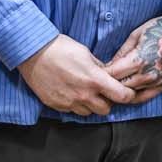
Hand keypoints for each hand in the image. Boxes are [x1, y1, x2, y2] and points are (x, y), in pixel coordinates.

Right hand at [18, 35, 136, 115]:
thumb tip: (106, 75)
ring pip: (89, 113)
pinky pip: (72, 111)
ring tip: (85, 92)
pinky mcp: (57, 105)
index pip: (122, 96)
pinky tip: (71, 92)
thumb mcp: (85, 53)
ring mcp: (70, 102)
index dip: (128, 95)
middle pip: (106, 109)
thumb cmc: (60, 48)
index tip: (127, 92)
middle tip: (103, 92)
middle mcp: (84, 95)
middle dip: (108, 101)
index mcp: (95, 80)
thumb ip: (99, 68)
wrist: (33, 53)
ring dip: (91, 105)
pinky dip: (75, 105)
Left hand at [104, 12, 161, 103]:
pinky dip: (133, 97)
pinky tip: (126, 93)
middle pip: (120, 86)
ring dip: (120, 91)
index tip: (95, 72)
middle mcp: (147, 74)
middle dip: (108, 83)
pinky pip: (144, 98)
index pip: (113, 74)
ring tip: (111, 87)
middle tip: (100, 81)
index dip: (102, 74)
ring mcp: (156, 82)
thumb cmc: (160, 28)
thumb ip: (122, 52)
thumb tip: (109, 65)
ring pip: (130, 94)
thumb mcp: (136, 34)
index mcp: (139, 60)